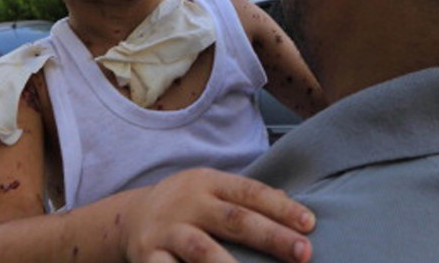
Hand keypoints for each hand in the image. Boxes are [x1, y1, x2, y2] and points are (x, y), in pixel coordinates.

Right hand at [122, 168, 313, 262]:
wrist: (128, 218)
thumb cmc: (186, 207)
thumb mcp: (211, 191)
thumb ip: (245, 199)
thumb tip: (291, 205)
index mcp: (208, 183)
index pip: (250, 193)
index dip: (281, 208)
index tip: (310, 224)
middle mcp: (188, 204)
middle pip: (234, 219)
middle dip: (271, 237)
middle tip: (303, 253)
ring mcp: (167, 232)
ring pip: (202, 250)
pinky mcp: (148, 257)